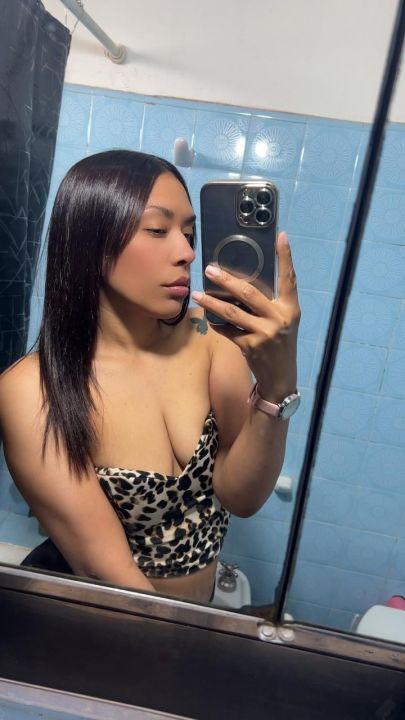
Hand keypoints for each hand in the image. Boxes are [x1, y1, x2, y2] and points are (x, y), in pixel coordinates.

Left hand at [191, 231, 299, 401]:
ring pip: (232, 313)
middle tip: (210, 269)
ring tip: (198, 294)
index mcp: (291, 308)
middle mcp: (279, 318)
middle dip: (227, 280)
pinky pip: (227, 331)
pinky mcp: (250, 347)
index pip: (290, 278)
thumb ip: (272, 301)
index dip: (286, 257)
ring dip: (212, 302)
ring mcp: (264, 333)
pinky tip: (208, 319)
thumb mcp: (284, 320)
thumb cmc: (280, 342)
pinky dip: (216, 324)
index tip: (281, 236)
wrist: (281, 376)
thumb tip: (245, 281)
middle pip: (249, 293)